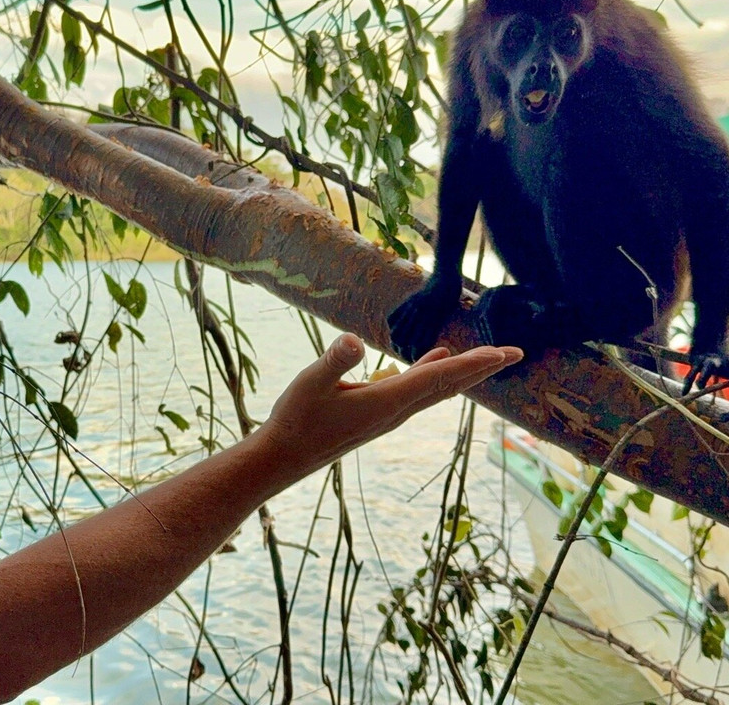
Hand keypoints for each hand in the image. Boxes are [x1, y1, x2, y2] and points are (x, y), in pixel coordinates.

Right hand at [259, 334, 522, 478]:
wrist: (283, 458)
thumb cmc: (295, 419)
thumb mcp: (310, 382)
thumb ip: (334, 361)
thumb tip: (352, 341)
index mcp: (387, 401)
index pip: (438, 378)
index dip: (473, 363)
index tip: (505, 353)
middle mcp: (396, 411)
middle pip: (448, 386)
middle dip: (481, 368)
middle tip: (515, 353)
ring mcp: (388, 416)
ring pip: (435, 390)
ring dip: (462, 373)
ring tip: (486, 357)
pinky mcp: (377, 416)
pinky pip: (416, 392)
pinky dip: (432, 374)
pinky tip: (434, 361)